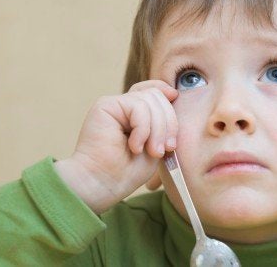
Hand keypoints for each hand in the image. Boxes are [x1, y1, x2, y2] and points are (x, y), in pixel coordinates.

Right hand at [54, 80, 177, 212]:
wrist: (102, 184)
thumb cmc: (127, 172)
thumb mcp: (155, 144)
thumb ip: (163, 121)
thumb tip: (173, 93)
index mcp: (134, 114)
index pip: (155, 91)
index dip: (168, 98)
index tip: (175, 117)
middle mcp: (123, 106)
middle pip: (156, 95)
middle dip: (169, 123)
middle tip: (164, 149)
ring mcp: (114, 104)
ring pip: (149, 100)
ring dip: (157, 130)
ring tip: (151, 152)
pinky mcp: (105, 105)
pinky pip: (138, 107)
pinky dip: (143, 129)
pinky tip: (135, 147)